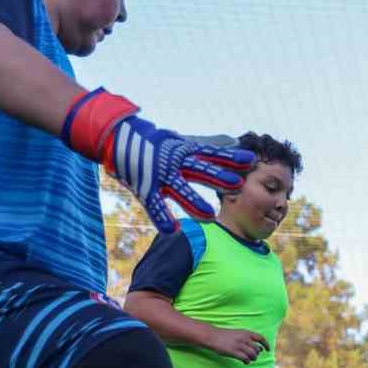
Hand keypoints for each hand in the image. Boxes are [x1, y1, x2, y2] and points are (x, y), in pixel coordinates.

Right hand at [61, 88, 255, 233]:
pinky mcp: (144, 187)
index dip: (231, 157)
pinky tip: (172, 230)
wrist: (115, 136)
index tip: (251, 160)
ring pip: (180, 190)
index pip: (212, 154)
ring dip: (195, 203)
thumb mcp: (180, 140)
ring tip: (210, 216)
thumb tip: (231, 141)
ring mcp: (159, 175)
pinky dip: (162, 218)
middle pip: (201, 170)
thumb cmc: (152, 141)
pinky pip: (155, 205)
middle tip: (239, 185)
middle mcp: (174, 161)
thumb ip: (205, 145)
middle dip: (220, 178)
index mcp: (184, 150)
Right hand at [206, 328, 269, 362]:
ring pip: (253, 355)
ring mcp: (239, 345)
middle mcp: (244, 338)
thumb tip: (258, 348)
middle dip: (256, 354)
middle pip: (257, 349)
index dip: (266, 344)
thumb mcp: (238, 333)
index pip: (260, 338)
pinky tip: (245, 362)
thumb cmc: (225, 336)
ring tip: (248, 359)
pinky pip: (245, 358)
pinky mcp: (234, 352)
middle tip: (253, 356)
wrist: (213, 336)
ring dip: (252, 358)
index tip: (268, 350)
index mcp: (246, 333)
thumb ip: (248, 338)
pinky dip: (247, 361)